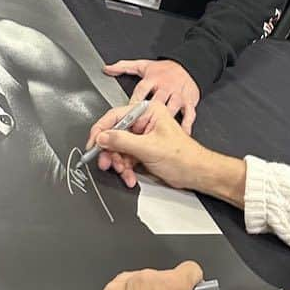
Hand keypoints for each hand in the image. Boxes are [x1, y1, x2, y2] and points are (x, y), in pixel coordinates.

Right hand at [87, 100, 210, 190]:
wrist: (196, 174)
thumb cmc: (183, 156)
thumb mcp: (149, 147)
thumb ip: (122, 141)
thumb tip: (102, 137)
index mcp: (148, 111)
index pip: (115, 116)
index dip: (101, 130)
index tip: (92, 144)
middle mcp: (144, 121)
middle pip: (115, 134)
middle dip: (111, 152)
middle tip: (107, 164)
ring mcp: (143, 137)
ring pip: (118, 149)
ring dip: (119, 164)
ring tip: (124, 173)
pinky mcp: (143, 150)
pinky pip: (126, 158)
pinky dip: (126, 169)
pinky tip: (130, 177)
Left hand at [104, 58, 201, 133]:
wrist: (188, 65)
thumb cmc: (164, 70)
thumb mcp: (142, 65)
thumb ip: (123, 67)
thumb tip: (107, 69)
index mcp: (152, 79)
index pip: (140, 91)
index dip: (132, 104)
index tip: (125, 117)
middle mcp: (165, 87)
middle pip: (155, 103)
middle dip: (145, 119)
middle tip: (137, 132)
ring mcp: (178, 95)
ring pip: (171, 109)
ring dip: (163, 124)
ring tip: (155, 138)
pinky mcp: (190, 102)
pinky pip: (189, 115)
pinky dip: (185, 126)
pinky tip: (180, 135)